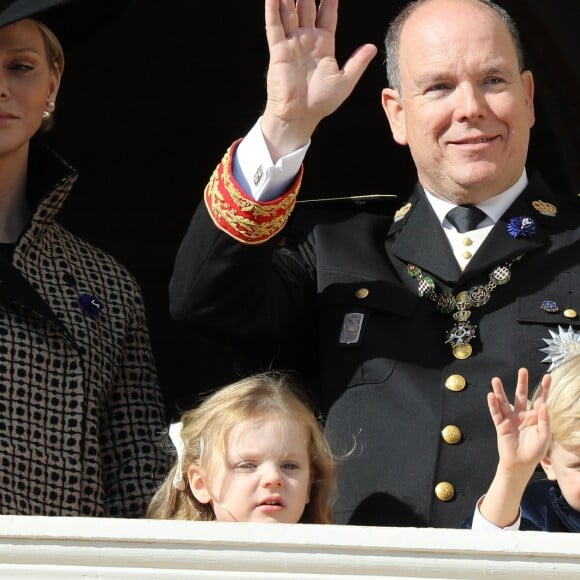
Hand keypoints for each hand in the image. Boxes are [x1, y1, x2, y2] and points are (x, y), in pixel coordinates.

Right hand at [262, 0, 376, 160]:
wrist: (300, 116)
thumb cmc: (321, 103)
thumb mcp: (345, 82)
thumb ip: (357, 63)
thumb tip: (372, 47)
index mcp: (323, 44)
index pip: (327, 13)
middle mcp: (306, 40)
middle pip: (306, 6)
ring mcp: (291, 43)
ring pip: (289, 11)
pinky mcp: (278, 50)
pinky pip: (274, 25)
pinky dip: (273, 9)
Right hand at [488, 368, 550, 473]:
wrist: (520, 464)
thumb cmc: (535, 451)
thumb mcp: (545, 436)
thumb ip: (544, 420)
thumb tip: (543, 403)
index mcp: (535, 417)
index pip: (540, 399)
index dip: (544, 388)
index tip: (548, 376)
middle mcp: (522, 415)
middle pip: (522, 395)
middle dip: (522, 383)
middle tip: (522, 370)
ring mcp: (511, 419)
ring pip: (505, 401)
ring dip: (500, 391)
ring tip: (495, 379)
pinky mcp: (501, 425)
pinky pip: (496, 413)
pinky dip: (493, 405)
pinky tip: (490, 395)